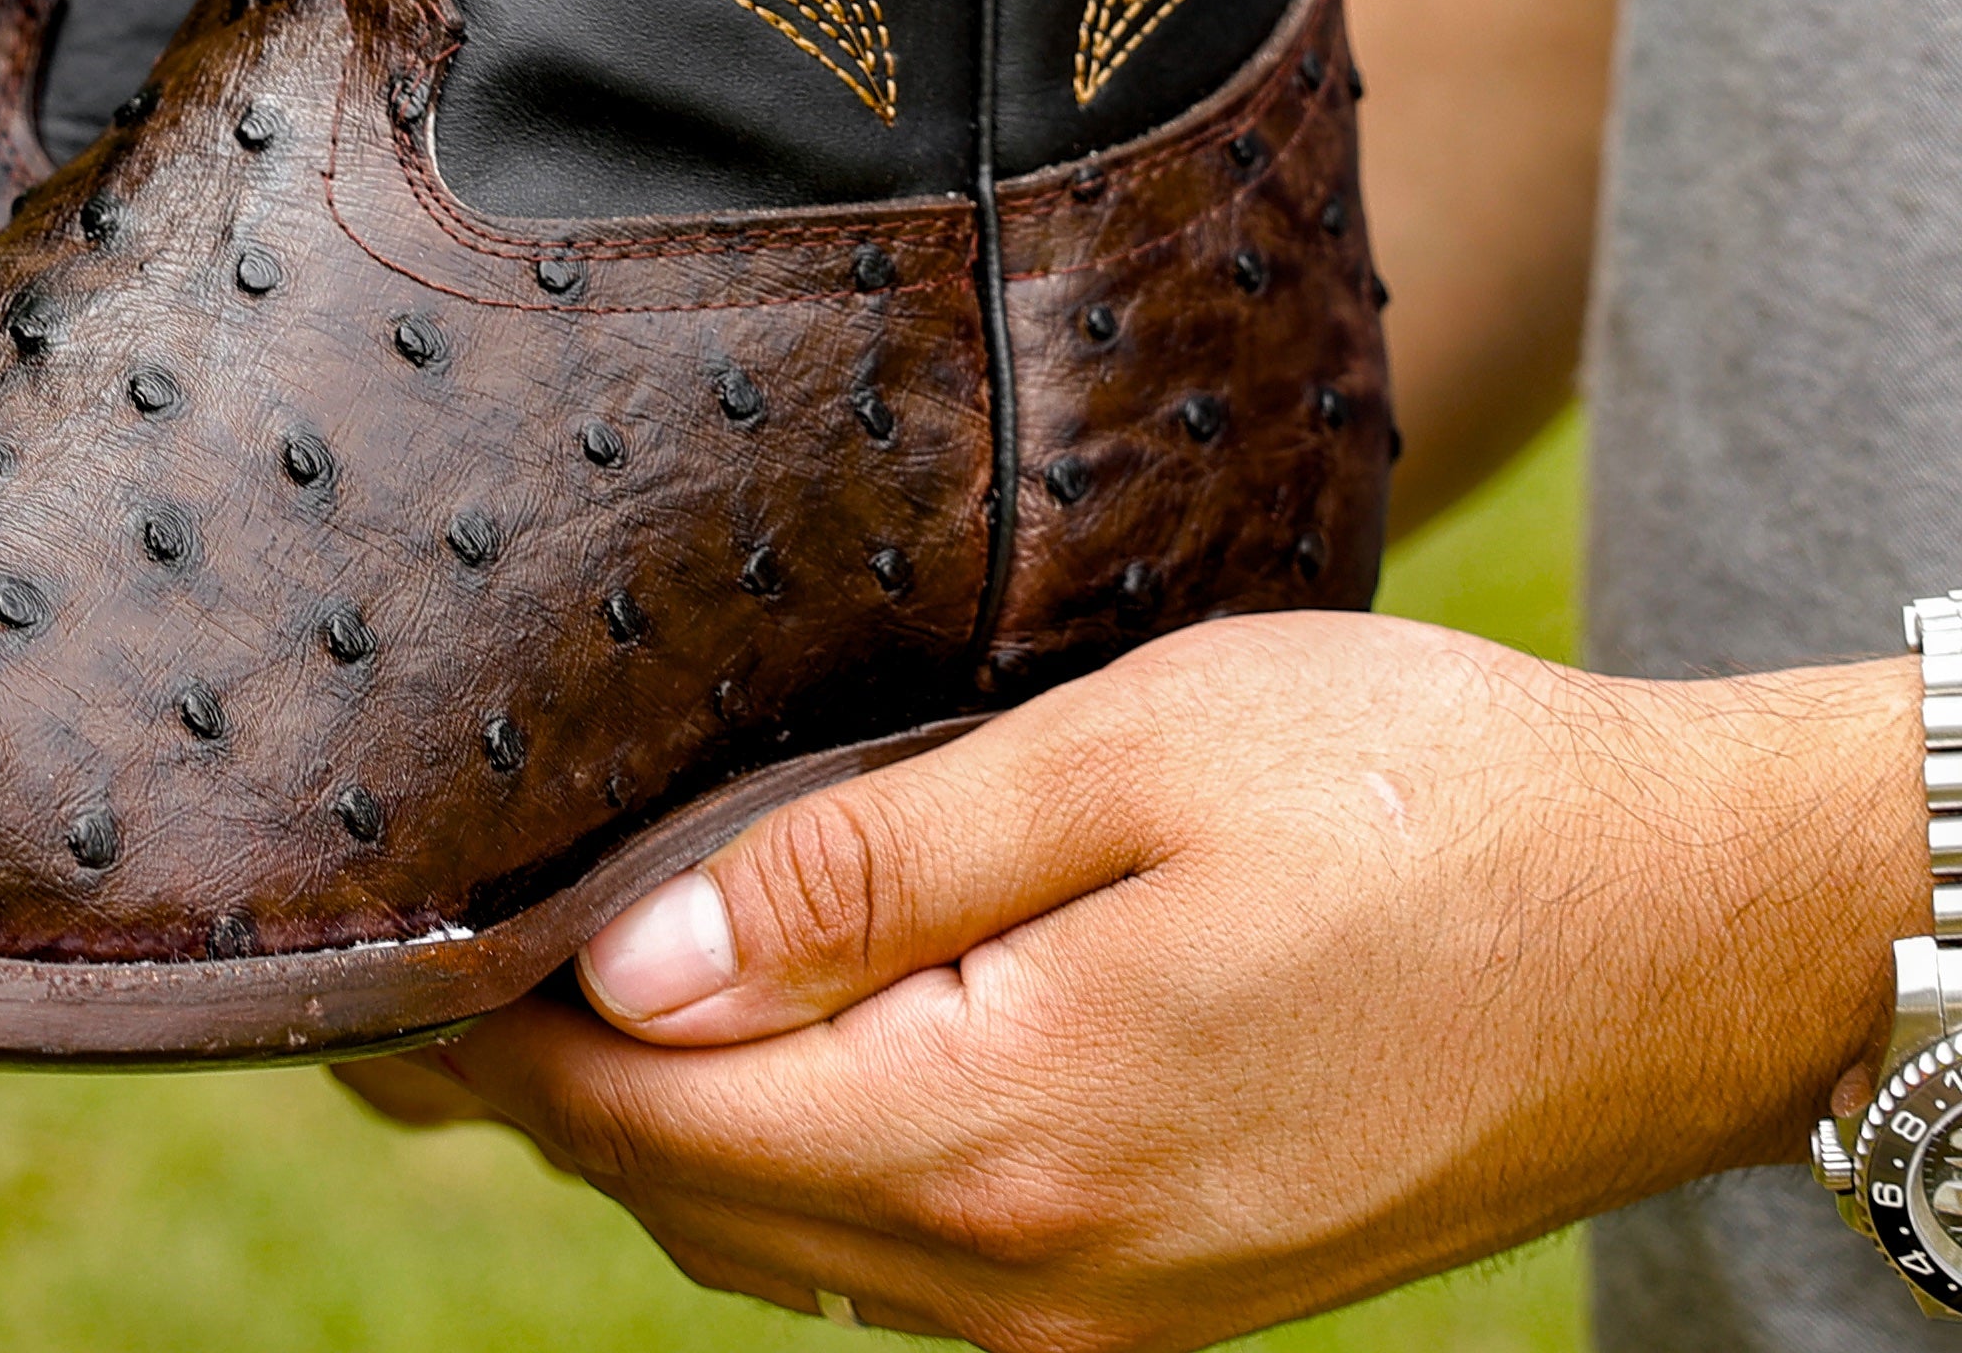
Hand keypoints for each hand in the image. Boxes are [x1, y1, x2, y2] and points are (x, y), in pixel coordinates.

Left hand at [339, 609, 1921, 1350]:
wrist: (1690, 931)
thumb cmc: (1415, 793)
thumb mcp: (1123, 766)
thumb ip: (868, 874)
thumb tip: (636, 965)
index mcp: (1006, 1139)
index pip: (658, 1120)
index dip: (501, 1046)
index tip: (373, 968)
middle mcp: (1042, 1282)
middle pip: (708, 1206)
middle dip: (546, 1102)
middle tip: (400, 999)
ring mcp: (1117, 1318)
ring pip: (803, 1256)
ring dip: (664, 1146)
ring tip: (535, 1021)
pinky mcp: (1179, 1300)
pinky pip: (917, 1272)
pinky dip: (797, 1183)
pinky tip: (752, 1076)